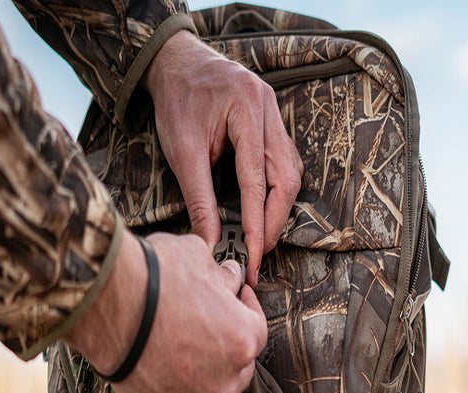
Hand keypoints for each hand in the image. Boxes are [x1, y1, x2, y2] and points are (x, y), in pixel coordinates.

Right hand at [65, 228, 266, 392]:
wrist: (106, 310)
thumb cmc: (152, 281)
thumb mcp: (196, 259)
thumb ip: (220, 275)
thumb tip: (229, 276)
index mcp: (244, 339)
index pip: (258, 327)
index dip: (245, 310)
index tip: (235, 302)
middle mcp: (228, 378)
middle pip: (238, 364)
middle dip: (225, 344)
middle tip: (205, 326)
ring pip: (212, 388)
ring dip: (204, 372)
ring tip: (181, 349)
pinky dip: (178, 391)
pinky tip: (163, 369)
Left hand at [143, 29, 301, 283]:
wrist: (176, 63)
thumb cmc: (177, 101)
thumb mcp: (182, 152)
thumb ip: (199, 198)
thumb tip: (209, 241)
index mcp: (247, 109)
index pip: (258, 181)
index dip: (256, 224)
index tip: (254, 256)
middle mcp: (269, 109)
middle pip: (287, 178)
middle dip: (274, 221)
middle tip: (259, 252)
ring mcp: (275, 113)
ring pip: (291, 172)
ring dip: (278, 208)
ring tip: (261, 237)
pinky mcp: (272, 122)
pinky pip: (284, 162)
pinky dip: (276, 191)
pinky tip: (263, 210)